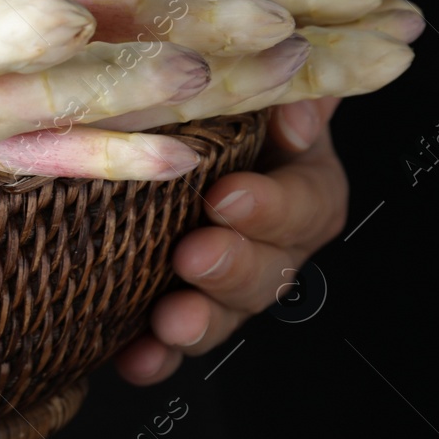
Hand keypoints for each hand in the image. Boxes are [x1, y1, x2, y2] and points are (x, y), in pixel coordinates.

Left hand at [114, 98, 346, 383]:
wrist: (151, 118)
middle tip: (195, 255)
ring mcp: (219, 280)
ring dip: (199, 322)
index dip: (271, 207)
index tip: (227, 197)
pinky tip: (133, 359)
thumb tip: (296, 114)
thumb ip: (279, 90)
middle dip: (233, 268)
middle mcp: (265, 239)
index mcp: (297, 183)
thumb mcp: (245, 79)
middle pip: (269, 270)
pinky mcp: (170, 305)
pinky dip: (152, 355)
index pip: (305, 203)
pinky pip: (166, 342)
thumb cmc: (203, 90)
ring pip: (224, 313)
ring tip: (170, 321)